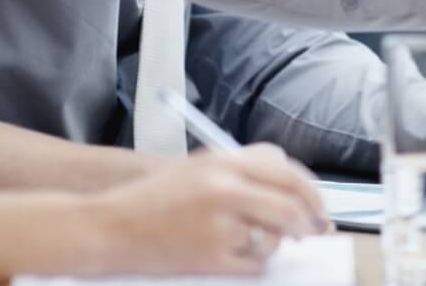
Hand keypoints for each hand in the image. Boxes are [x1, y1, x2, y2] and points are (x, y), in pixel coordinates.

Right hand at [82, 145, 326, 276]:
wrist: (108, 228)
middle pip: (290, 205)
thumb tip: (291, 187)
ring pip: (275, 238)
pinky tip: (233, 257)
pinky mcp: (212, 258)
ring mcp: (220, 224)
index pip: (287, 171)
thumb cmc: (152, 200)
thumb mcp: (198, 168)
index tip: (317, 205)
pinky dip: (252, 263)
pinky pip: (254, 264)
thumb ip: (243, 170)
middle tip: (315, 230)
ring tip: (254, 242)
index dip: (310, 191)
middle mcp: (226, 189)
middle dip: (309, 221)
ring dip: (274, 244)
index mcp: (223, 162)